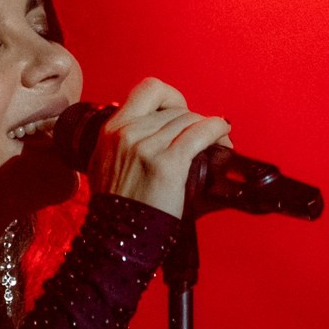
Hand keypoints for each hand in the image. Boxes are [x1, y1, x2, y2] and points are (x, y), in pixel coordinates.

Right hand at [93, 77, 232, 220]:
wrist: (117, 238)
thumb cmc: (116, 210)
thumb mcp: (104, 166)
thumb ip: (121, 145)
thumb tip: (145, 134)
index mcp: (111, 130)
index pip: (149, 90)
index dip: (172, 97)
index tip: (181, 112)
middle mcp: (127, 133)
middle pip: (175, 109)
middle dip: (194, 121)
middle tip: (205, 137)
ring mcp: (146, 146)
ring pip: (189, 119)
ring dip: (208, 128)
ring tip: (219, 143)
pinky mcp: (167, 163)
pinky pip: (200, 133)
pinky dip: (217, 130)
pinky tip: (224, 135)